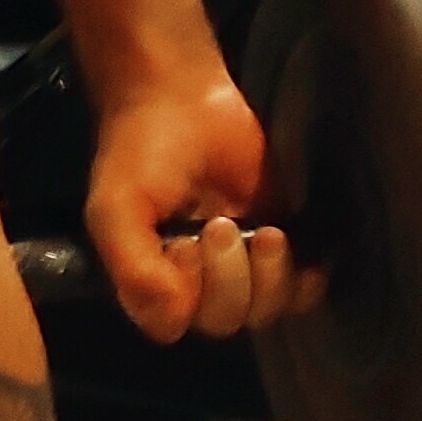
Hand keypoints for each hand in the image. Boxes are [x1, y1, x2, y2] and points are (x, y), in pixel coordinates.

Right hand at [83, 72, 322, 344]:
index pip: (174, 322)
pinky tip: (303, 256)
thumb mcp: (117, 205)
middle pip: (224, 320)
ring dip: (269, 278)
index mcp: (147, 281)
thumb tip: (174, 320)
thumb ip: (132, 266)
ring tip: (265, 231)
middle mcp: (192, 285)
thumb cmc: (141, 149)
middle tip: (219, 222)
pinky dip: (304, 282)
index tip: (183, 241)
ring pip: (263, 310)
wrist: (183, 98)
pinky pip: (300, 293)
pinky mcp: (280, 250)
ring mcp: (240, 269)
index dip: (187, 291)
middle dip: (229, 277)